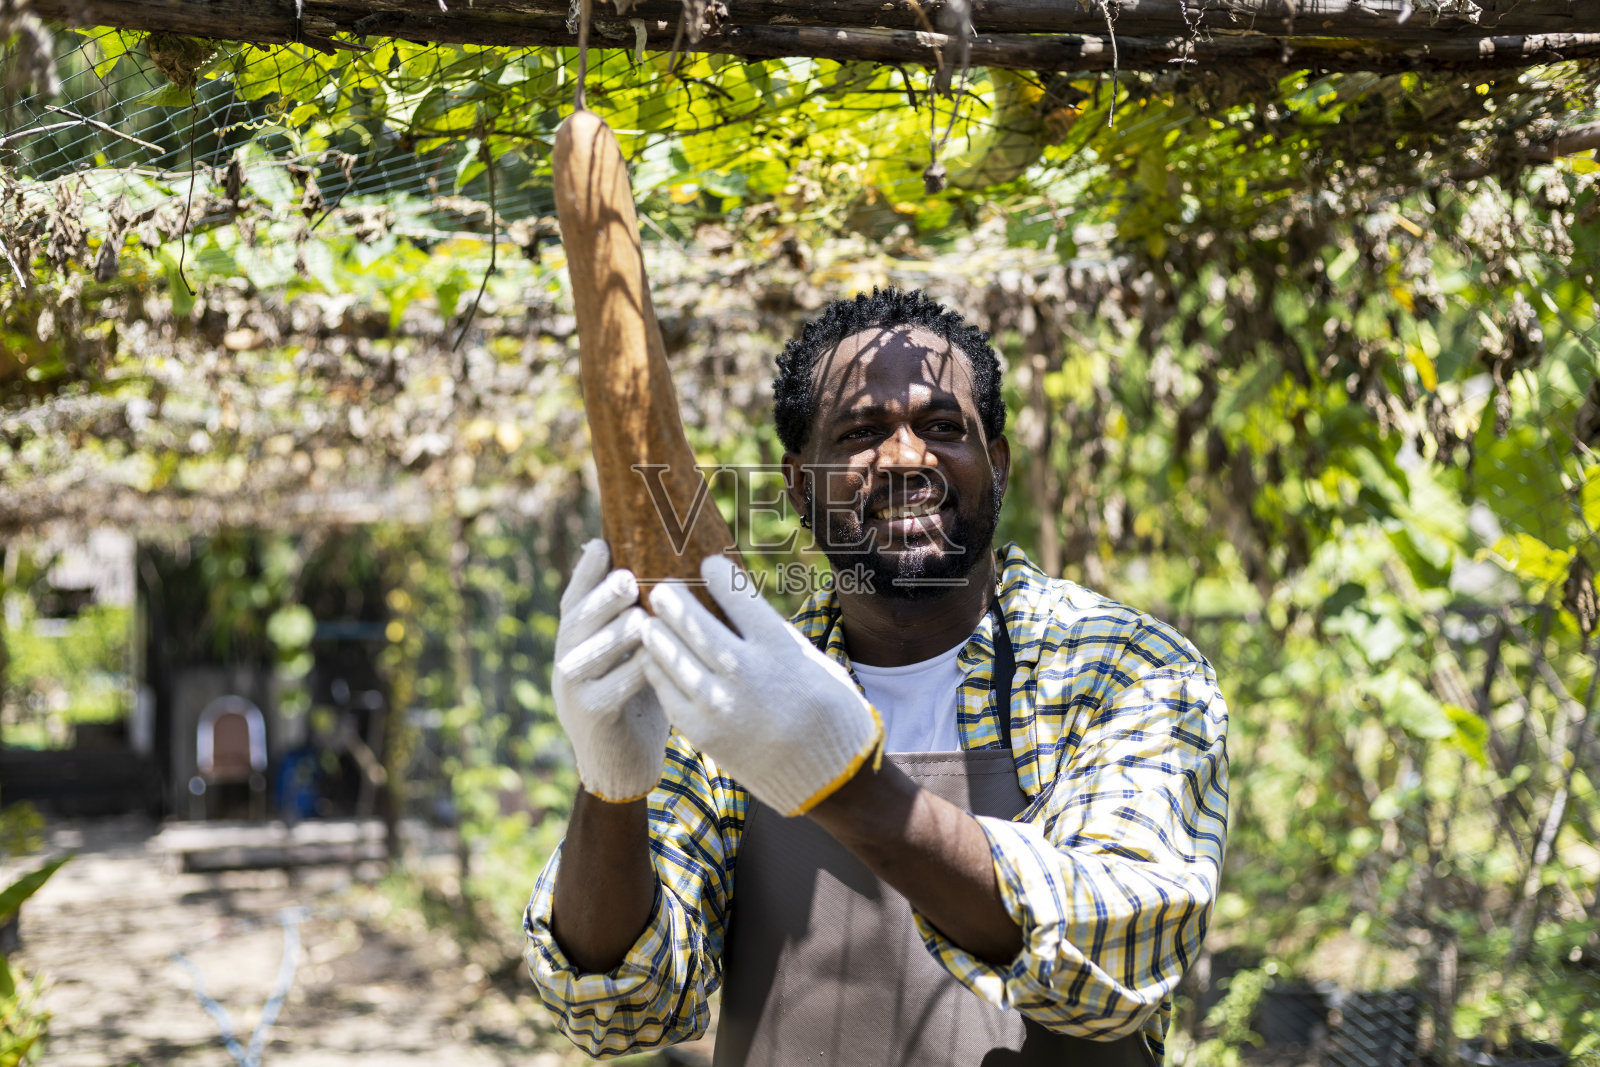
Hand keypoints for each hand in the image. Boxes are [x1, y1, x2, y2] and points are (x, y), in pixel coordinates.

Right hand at [552, 540, 668, 801]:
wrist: (621, 762)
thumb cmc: (634, 697)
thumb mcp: (630, 653)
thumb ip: (633, 616)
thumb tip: (652, 566)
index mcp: (574, 638)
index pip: (574, 597)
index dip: (585, 572)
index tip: (602, 545)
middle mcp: (566, 658)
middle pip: (580, 618)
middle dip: (604, 598)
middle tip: (629, 579)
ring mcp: (573, 687)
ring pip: (596, 650)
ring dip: (621, 633)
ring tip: (642, 618)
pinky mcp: (592, 714)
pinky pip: (616, 686)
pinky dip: (638, 671)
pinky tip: (657, 660)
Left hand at [641, 554, 881, 815]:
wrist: (826, 777)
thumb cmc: (825, 710)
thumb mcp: (812, 662)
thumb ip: (773, 635)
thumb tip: (737, 605)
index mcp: (780, 648)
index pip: (737, 595)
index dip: (716, 574)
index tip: (706, 565)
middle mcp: (748, 673)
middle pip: (695, 624)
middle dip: (672, 601)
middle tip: (660, 587)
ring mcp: (722, 705)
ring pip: (673, 658)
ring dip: (656, 634)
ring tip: (648, 620)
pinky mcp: (705, 734)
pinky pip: (669, 695)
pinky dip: (657, 672)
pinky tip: (652, 659)